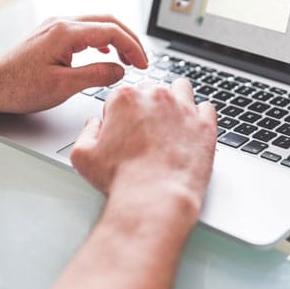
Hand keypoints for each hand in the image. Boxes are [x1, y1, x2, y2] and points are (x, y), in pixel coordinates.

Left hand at [0, 14, 148, 114]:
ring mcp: (55, 27)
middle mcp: (60, 23)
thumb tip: (120, 70)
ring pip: (97, 24)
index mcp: (65, 32)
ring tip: (128, 59)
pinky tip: (105, 53)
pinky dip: (101, 40)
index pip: (112, 31)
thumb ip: (96, 75)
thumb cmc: (19, 87)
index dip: (133, 47)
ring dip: (116, 39)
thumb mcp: (64, 86)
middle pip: (108, 21)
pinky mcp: (51, 35)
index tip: (143, 64)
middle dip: (129, 40)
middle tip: (142, 60)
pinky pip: (84, 30)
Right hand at [70, 78, 217, 220]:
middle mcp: (156, 97)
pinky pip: (206, 108)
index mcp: (125, 98)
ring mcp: (183, 108)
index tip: (123, 131)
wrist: (154, 198)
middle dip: (147, 106)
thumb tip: (94, 124)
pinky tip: (192, 130)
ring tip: (171, 123)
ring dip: (175, 100)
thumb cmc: (121, 179)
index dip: (120, 114)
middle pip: (151, 91)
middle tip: (146, 132)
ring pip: (181, 89)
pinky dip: (200, 116)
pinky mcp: (205, 124)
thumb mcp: (83, 156)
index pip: (122, 95)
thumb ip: (86, 132)